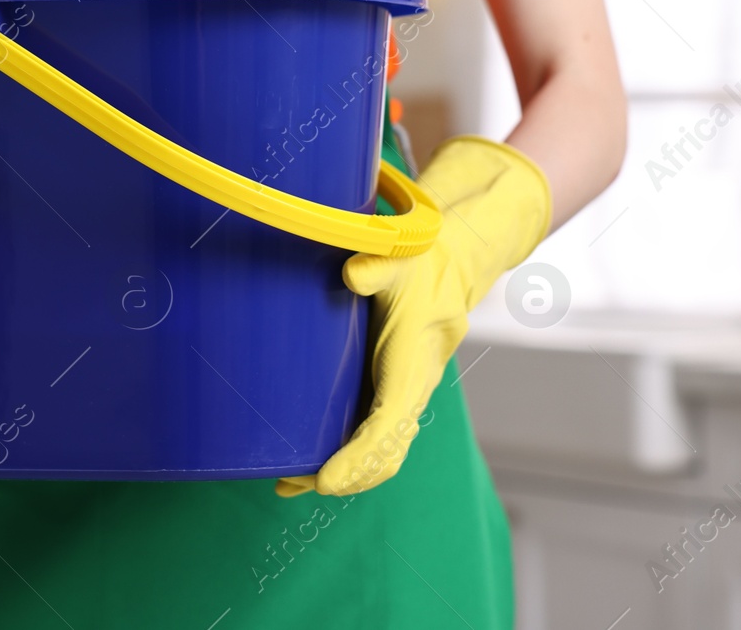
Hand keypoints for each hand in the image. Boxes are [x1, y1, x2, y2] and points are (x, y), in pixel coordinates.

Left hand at [277, 137, 550, 497]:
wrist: (449, 268)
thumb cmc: (420, 265)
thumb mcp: (401, 258)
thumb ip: (378, 266)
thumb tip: (352, 275)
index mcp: (414, 363)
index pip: (389, 422)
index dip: (358, 456)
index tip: (325, 478)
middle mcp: (414, 388)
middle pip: (386, 453)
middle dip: (345, 477)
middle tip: (294, 483)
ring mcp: (406, 396)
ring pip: (383, 455)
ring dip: (344, 475)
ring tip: (292, 483)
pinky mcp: (394, 394)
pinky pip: (378, 441)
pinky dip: (350, 461)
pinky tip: (311, 463)